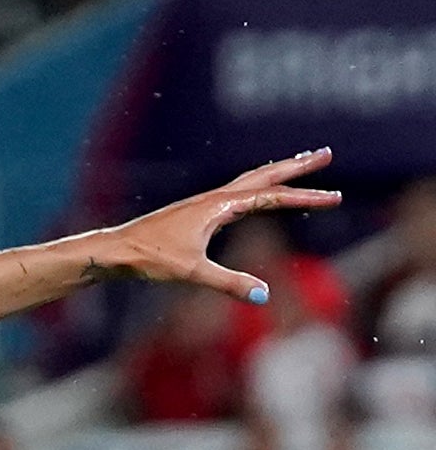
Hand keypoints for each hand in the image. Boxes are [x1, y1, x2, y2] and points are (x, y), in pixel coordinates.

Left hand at [88, 152, 336, 301]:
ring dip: (276, 172)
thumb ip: (229, 283)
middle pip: (264, 176)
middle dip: (296, 167)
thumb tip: (264, 295)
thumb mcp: (192, 271)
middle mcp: (213, 198)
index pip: (272, 197)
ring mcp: (203, 204)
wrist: (114, 250)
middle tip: (326, 154)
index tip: (335, 197)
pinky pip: (235, 193)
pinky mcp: (195, 212)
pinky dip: (255, 187)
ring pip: (249, 181)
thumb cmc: (149, 258)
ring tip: (299, 164)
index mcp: (218, 206)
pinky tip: (255, 195)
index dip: (306, 196)